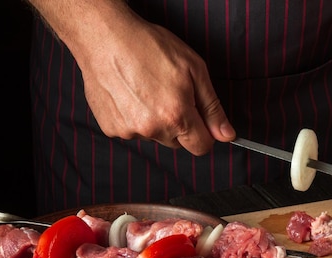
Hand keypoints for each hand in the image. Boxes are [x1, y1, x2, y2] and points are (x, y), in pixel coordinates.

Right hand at [30, 0, 234, 155]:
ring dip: (156, 121)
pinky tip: (131, 94)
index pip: (202, 147)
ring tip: (147, 90)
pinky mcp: (112, 128)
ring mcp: (129, 130)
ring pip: (155, 136)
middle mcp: (153, 129)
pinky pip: (133, 131)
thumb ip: (212, 107)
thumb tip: (227, 135)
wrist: (104, 37)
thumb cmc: (148, 46)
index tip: (200, 119)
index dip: (205, 133)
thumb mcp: (194, 70)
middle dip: (180, 125)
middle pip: (178, 143)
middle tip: (170, 95)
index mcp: (177, 116)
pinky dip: (135, 118)